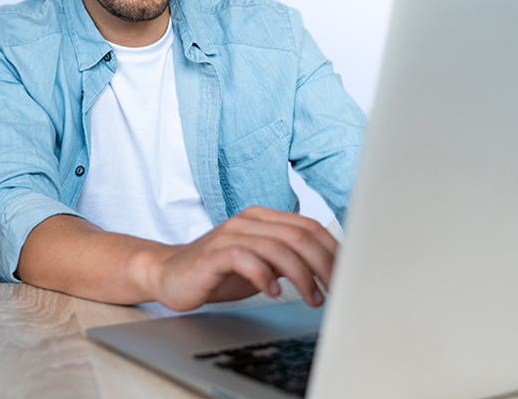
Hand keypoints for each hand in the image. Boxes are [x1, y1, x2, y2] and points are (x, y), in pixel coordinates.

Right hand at [141, 206, 337, 311]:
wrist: (169, 274)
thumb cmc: (218, 271)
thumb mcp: (261, 263)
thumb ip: (289, 260)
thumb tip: (329, 272)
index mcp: (263, 218)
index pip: (310, 226)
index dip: (333, 250)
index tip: (347, 274)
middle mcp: (248, 220)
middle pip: (299, 235)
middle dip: (324, 264)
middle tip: (335, 290)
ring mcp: (230, 234)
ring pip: (278, 247)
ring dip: (301, 276)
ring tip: (312, 298)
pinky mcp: (214, 253)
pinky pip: (246, 258)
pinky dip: (265, 276)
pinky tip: (273, 292)